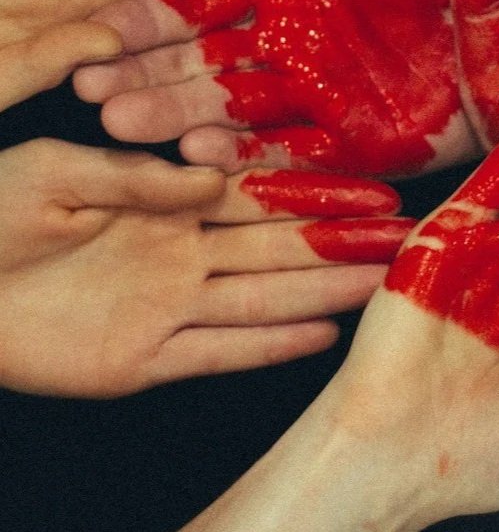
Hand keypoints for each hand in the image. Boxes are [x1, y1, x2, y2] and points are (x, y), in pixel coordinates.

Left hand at [0, 139, 409, 395]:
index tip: (378, 191)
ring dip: (323, 293)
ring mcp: (165, 309)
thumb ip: (138, 179)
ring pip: (263, 299)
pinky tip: (320, 339)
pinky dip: (269, 349)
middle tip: (409, 242)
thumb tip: (215, 178)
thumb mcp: (57, 169)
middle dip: (344, 244)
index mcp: (163, 202)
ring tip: (385, 286)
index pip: (261, 193)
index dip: (320, 192)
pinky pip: (219, 353)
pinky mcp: (141, 362)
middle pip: (279, 248)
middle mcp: (179, 254)